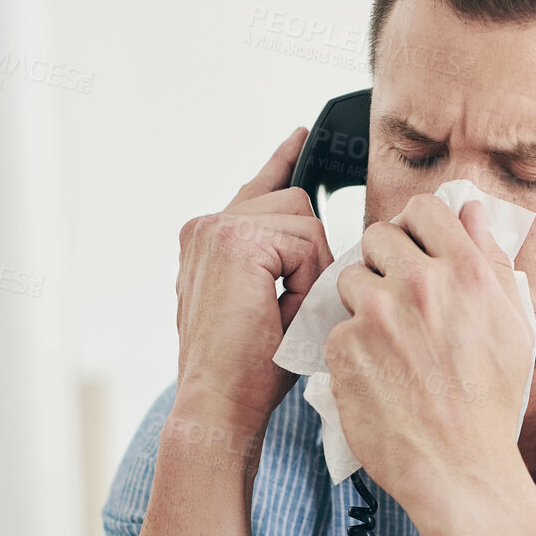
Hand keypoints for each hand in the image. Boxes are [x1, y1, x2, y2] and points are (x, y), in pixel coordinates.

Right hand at [174, 127, 334, 437]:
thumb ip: (287, 262)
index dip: (282, 161)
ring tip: (281, 312)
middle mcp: (207, 226)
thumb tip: (328, 242)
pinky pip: (305, 243)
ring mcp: (216, 228)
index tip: (302, 133)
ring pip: (306, 222)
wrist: (219, 401)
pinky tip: (280, 309)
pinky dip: (306, 281)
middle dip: (311, 256)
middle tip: (289, 305)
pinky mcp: (235, 239)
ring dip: (310, 272)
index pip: (259, 188)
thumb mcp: (274, 303)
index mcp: (210, 238)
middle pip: (298, 204)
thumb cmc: (249, 370)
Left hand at [325, 192, 534, 505]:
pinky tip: (378, 372)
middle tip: (400, 297)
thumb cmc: (492, 402)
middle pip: (379, 236)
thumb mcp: (514, 326)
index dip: (418, 226)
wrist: (459, 468)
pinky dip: (352, 345)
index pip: (425, 208)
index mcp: (467, 273)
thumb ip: (493, 261)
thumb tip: (474, 212)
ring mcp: (377, 315)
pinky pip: (338, 325)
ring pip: (352, 277)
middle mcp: (420, 285)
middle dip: (386, 260)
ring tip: (389, 339)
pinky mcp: (344, 347)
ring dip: (364, 300)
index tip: (418, 247)